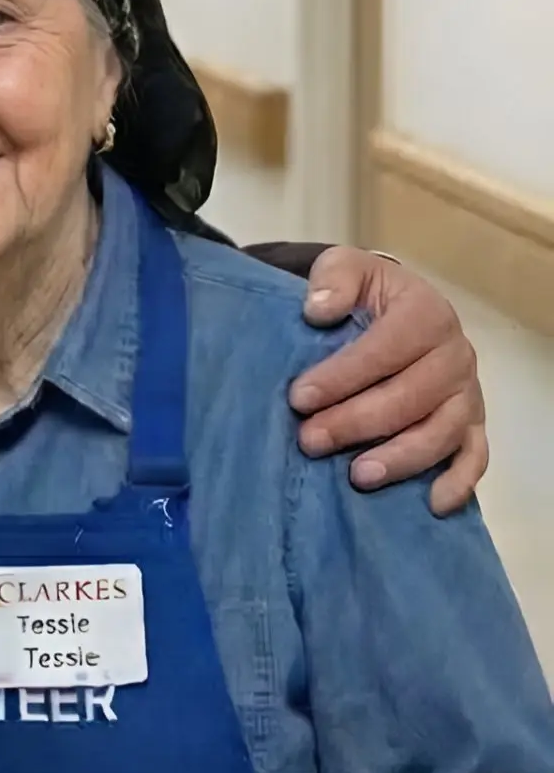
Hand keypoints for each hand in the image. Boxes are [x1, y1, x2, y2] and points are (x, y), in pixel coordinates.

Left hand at [290, 248, 485, 514]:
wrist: (393, 307)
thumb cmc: (363, 292)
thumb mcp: (345, 268)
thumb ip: (333, 279)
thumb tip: (318, 309)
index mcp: (426, 314)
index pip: (384, 350)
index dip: (340, 377)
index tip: (297, 399)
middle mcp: (456, 355)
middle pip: (410, 398)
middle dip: (356, 423)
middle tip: (309, 441)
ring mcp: (468, 393)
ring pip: (442, 432)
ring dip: (400, 458)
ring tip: (356, 476)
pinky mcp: (473, 424)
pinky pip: (475, 456)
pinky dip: (459, 482)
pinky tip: (431, 504)